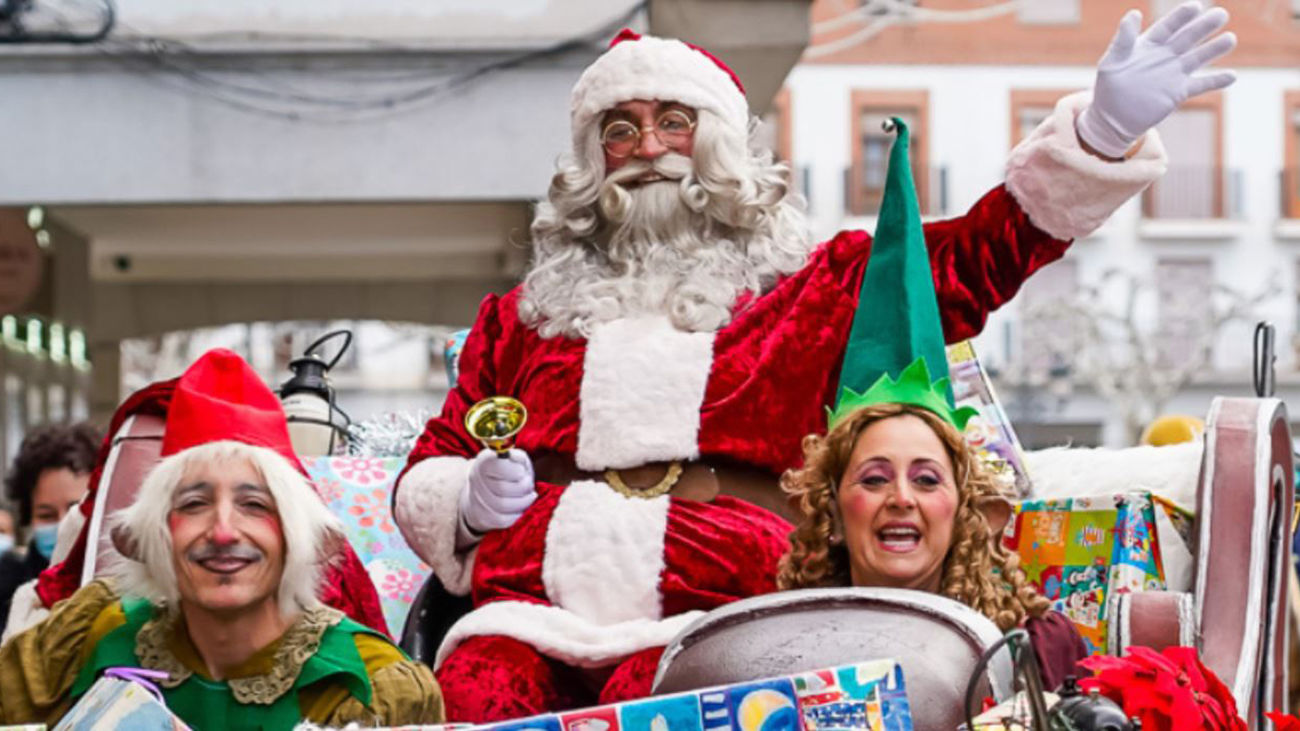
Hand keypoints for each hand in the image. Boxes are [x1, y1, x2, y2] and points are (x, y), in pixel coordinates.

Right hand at [459, 448, 535, 535]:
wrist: (486, 491)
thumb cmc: (506, 472)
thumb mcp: (514, 460)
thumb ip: (518, 457)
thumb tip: (516, 458)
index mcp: (484, 463)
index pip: (498, 466)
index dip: (514, 470)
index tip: (522, 471)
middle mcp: (476, 481)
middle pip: (503, 489)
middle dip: (523, 487)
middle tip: (528, 483)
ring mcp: (478, 501)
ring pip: (504, 506)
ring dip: (523, 500)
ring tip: (528, 494)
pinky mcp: (485, 518)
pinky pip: (506, 519)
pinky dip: (518, 513)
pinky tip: (521, 504)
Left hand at [1076, 1, 1235, 158]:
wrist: (1112, 118)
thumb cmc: (1108, 87)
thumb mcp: (1111, 61)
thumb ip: (1123, 39)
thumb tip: (1134, 13)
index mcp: (1149, 45)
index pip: (1168, 27)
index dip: (1180, 17)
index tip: (1195, 6)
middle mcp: (1165, 56)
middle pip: (1188, 38)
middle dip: (1204, 26)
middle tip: (1221, 14)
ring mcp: (1173, 74)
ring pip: (1198, 58)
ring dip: (1215, 49)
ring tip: (1231, 39)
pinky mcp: (1178, 93)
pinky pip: (1200, 85)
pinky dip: (1216, 81)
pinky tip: (1232, 76)